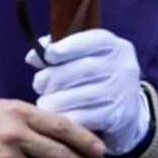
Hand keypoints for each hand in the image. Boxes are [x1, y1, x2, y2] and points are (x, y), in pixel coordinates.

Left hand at [27, 29, 148, 154]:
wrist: (125, 115)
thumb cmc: (95, 82)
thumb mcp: (82, 61)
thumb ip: (57, 55)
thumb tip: (33, 56)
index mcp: (115, 46)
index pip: (92, 40)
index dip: (68, 46)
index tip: (48, 55)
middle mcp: (125, 66)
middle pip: (85, 68)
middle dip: (56, 76)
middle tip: (38, 84)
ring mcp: (125, 92)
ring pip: (85, 95)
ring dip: (58, 100)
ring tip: (44, 102)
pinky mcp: (120, 116)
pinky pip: (88, 117)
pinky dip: (68, 117)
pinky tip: (57, 117)